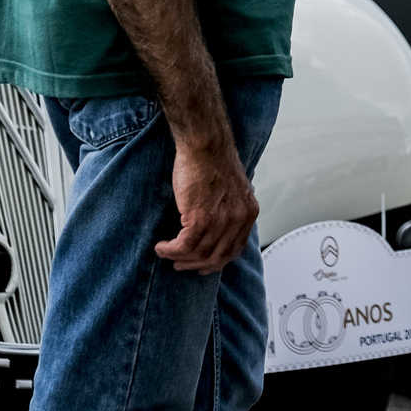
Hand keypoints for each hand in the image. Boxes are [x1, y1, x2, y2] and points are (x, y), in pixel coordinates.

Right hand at [155, 139, 258, 273]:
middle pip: (217, 257)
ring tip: (167, 253)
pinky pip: (184, 246)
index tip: (202, 265)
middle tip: (181, 265)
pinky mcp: (200, 217)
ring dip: (179, 258)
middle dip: (196, 265)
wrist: (205, 145)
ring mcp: (221, 220)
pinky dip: (170, 250)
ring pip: (199, 253)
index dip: (216, 261)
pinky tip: (161, 247)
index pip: (234, 249)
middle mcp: (238, 219)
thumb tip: (218, 230)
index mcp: (248, 212)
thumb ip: (230, 210)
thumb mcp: (233, 190)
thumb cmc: (213, 162)